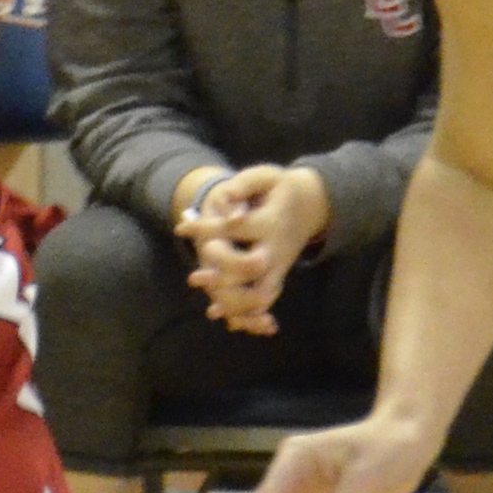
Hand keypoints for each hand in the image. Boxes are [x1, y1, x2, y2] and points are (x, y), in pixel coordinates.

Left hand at [184, 164, 329, 333]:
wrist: (312, 205)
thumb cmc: (281, 188)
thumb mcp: (266, 176)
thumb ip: (243, 184)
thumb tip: (224, 197)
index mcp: (272, 221)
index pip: (235, 227)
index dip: (206, 227)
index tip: (180, 227)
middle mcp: (276, 248)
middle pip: (250, 267)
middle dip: (221, 271)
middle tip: (196, 272)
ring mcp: (279, 266)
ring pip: (260, 294)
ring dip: (233, 301)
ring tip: (208, 301)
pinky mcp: (278, 277)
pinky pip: (265, 301)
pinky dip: (248, 314)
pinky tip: (223, 316)